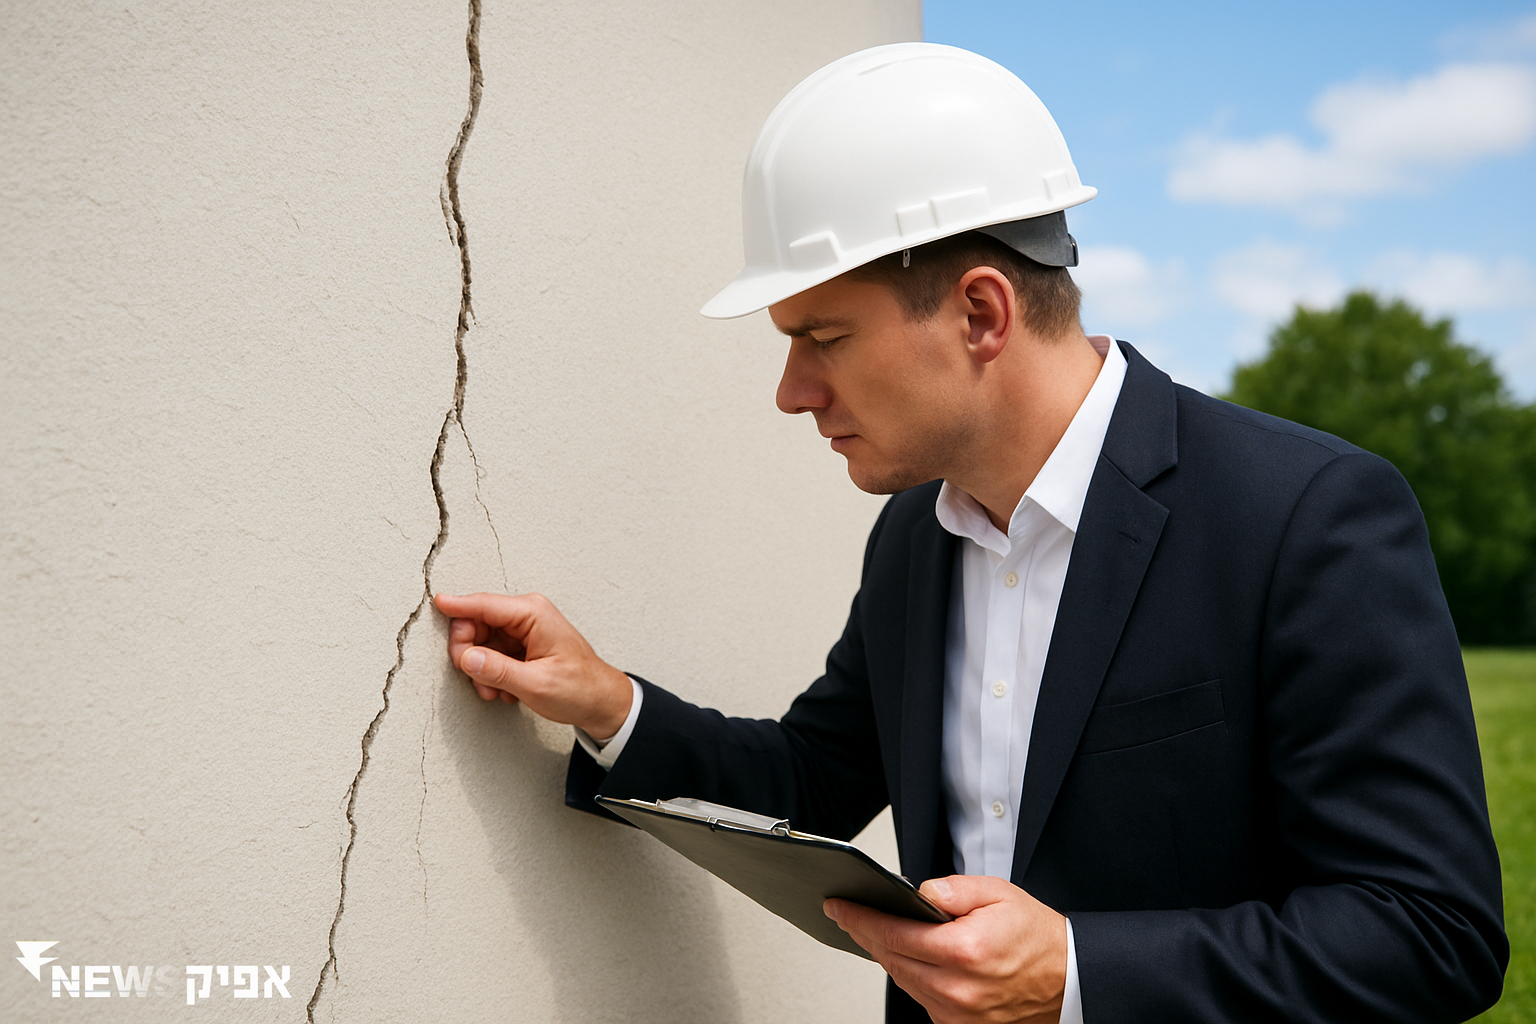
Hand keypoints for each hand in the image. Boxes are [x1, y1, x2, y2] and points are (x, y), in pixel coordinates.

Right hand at [432, 592, 632, 738]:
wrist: (600, 702)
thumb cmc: (579, 689)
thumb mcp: (535, 684)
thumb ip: (498, 670)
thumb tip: (466, 657)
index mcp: (533, 614)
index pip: (484, 605)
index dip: (457, 606)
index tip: (436, 603)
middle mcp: (527, 615)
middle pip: (475, 623)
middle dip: (469, 653)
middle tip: (477, 680)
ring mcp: (523, 629)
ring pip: (479, 641)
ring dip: (481, 669)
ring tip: (497, 691)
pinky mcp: (520, 644)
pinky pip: (490, 653)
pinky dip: (490, 673)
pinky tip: (505, 690)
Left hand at [825, 875, 1066, 1023]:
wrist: (1068, 978)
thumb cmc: (1036, 937)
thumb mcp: (999, 894)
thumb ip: (954, 889)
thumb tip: (920, 891)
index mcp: (964, 951)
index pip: (894, 933)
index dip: (860, 918)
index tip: (839, 906)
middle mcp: (958, 989)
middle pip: (890, 959)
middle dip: (864, 933)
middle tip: (846, 914)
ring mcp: (958, 1014)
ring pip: (902, 981)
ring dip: (883, 955)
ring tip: (870, 930)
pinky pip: (920, 998)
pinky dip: (907, 975)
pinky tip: (902, 956)